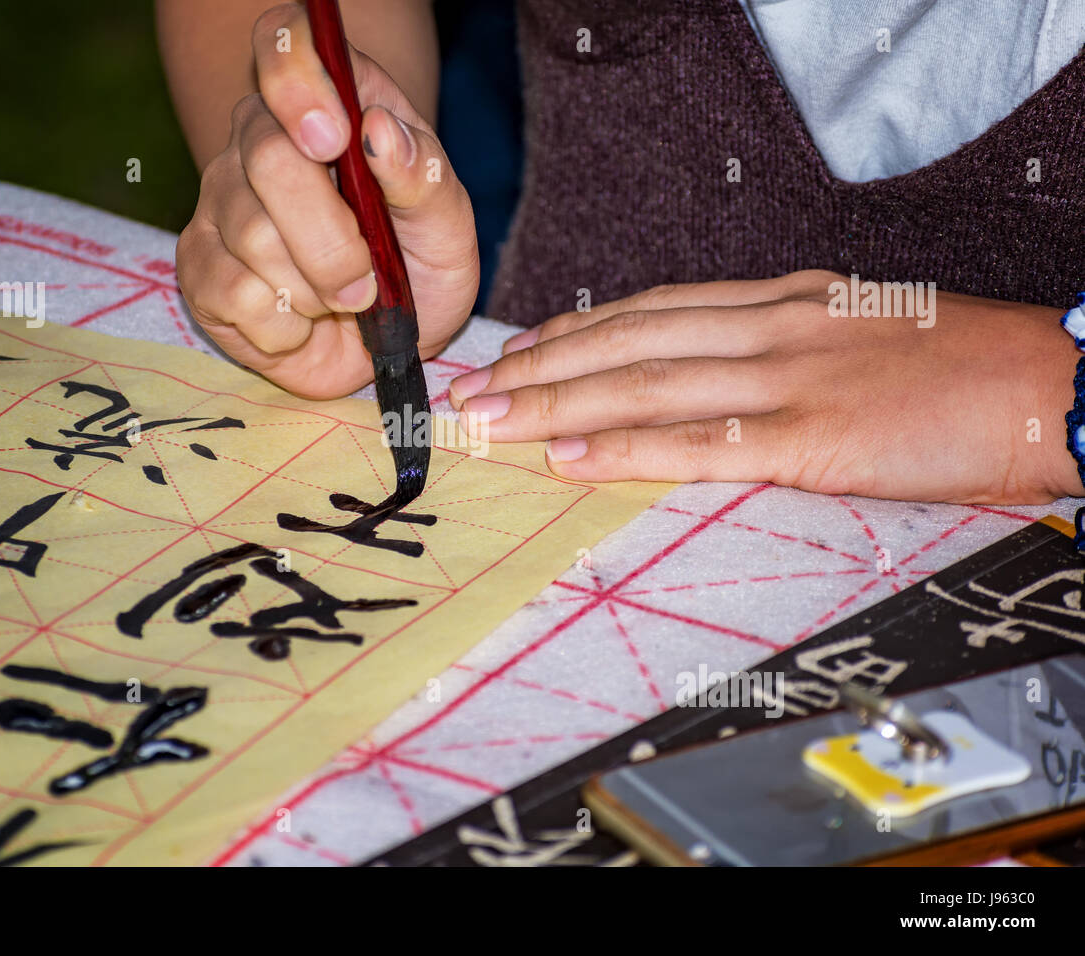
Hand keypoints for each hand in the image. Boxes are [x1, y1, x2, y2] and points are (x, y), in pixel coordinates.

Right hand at [176, 3, 477, 399]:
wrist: (383, 338)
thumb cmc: (415, 265)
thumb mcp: (448, 224)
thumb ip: (424, 176)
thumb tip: (379, 131)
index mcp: (327, 101)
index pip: (285, 41)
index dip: (299, 81)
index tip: (334, 138)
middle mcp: (259, 138)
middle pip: (269, 159)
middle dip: (332, 239)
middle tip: (366, 282)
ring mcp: (220, 200)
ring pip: (254, 238)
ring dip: (317, 291)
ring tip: (341, 301)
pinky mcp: (198, 264)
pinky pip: (234, 294)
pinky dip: (285, 327)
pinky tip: (302, 322)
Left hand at [449, 271, 1084, 504]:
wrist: (1052, 381)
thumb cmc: (957, 366)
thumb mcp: (855, 331)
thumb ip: (778, 343)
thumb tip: (705, 373)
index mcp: (783, 300)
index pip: (652, 310)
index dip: (575, 334)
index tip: (519, 355)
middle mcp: (774, 325)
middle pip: (630, 340)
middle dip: (542, 366)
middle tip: (473, 391)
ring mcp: (793, 377)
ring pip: (648, 384)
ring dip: (558, 404)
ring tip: (492, 422)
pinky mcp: (817, 435)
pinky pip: (701, 443)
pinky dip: (626, 450)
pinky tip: (570, 458)